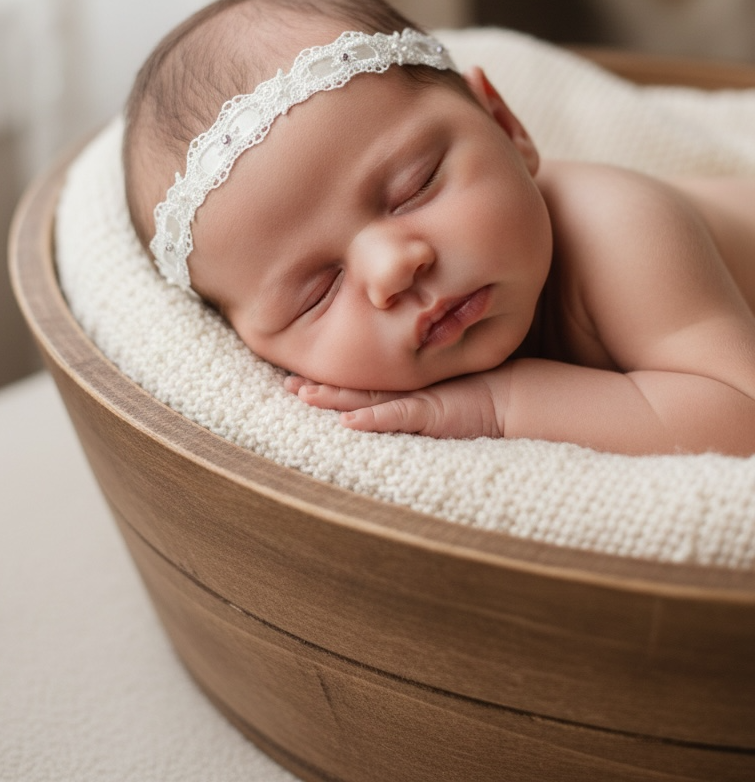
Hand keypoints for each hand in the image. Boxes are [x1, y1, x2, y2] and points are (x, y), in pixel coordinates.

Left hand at [284, 372, 500, 438]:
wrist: (514, 397)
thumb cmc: (479, 394)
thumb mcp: (439, 395)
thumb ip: (414, 397)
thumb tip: (381, 403)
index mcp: (403, 386)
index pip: (358, 383)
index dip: (329, 380)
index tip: (298, 378)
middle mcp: (404, 389)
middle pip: (353, 387)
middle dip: (319, 386)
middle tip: (286, 384)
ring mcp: (417, 399)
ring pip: (365, 398)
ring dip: (333, 398)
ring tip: (302, 395)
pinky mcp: (431, 412)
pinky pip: (396, 416)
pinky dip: (372, 419)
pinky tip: (348, 422)